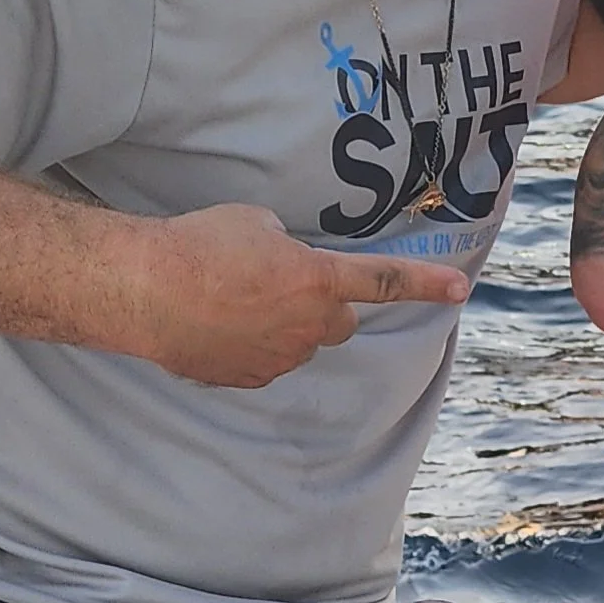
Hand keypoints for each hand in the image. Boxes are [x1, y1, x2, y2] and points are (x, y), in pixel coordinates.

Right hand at [125, 203, 467, 388]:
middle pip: (340, 322)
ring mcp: (280, 357)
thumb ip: (288, 247)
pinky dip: (251, 345)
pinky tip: (216, 324)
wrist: (145, 289)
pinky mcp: (250, 378)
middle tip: (281, 285)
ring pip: (300, 342)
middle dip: (323, 307)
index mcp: (317, 280)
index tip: (459, 289)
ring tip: (231, 300)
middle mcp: (308, 325)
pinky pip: (265, 360)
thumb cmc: (198, 244)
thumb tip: (286, 262)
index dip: (424, 283)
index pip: (382, 281)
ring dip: (282, 325)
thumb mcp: (254, 224)